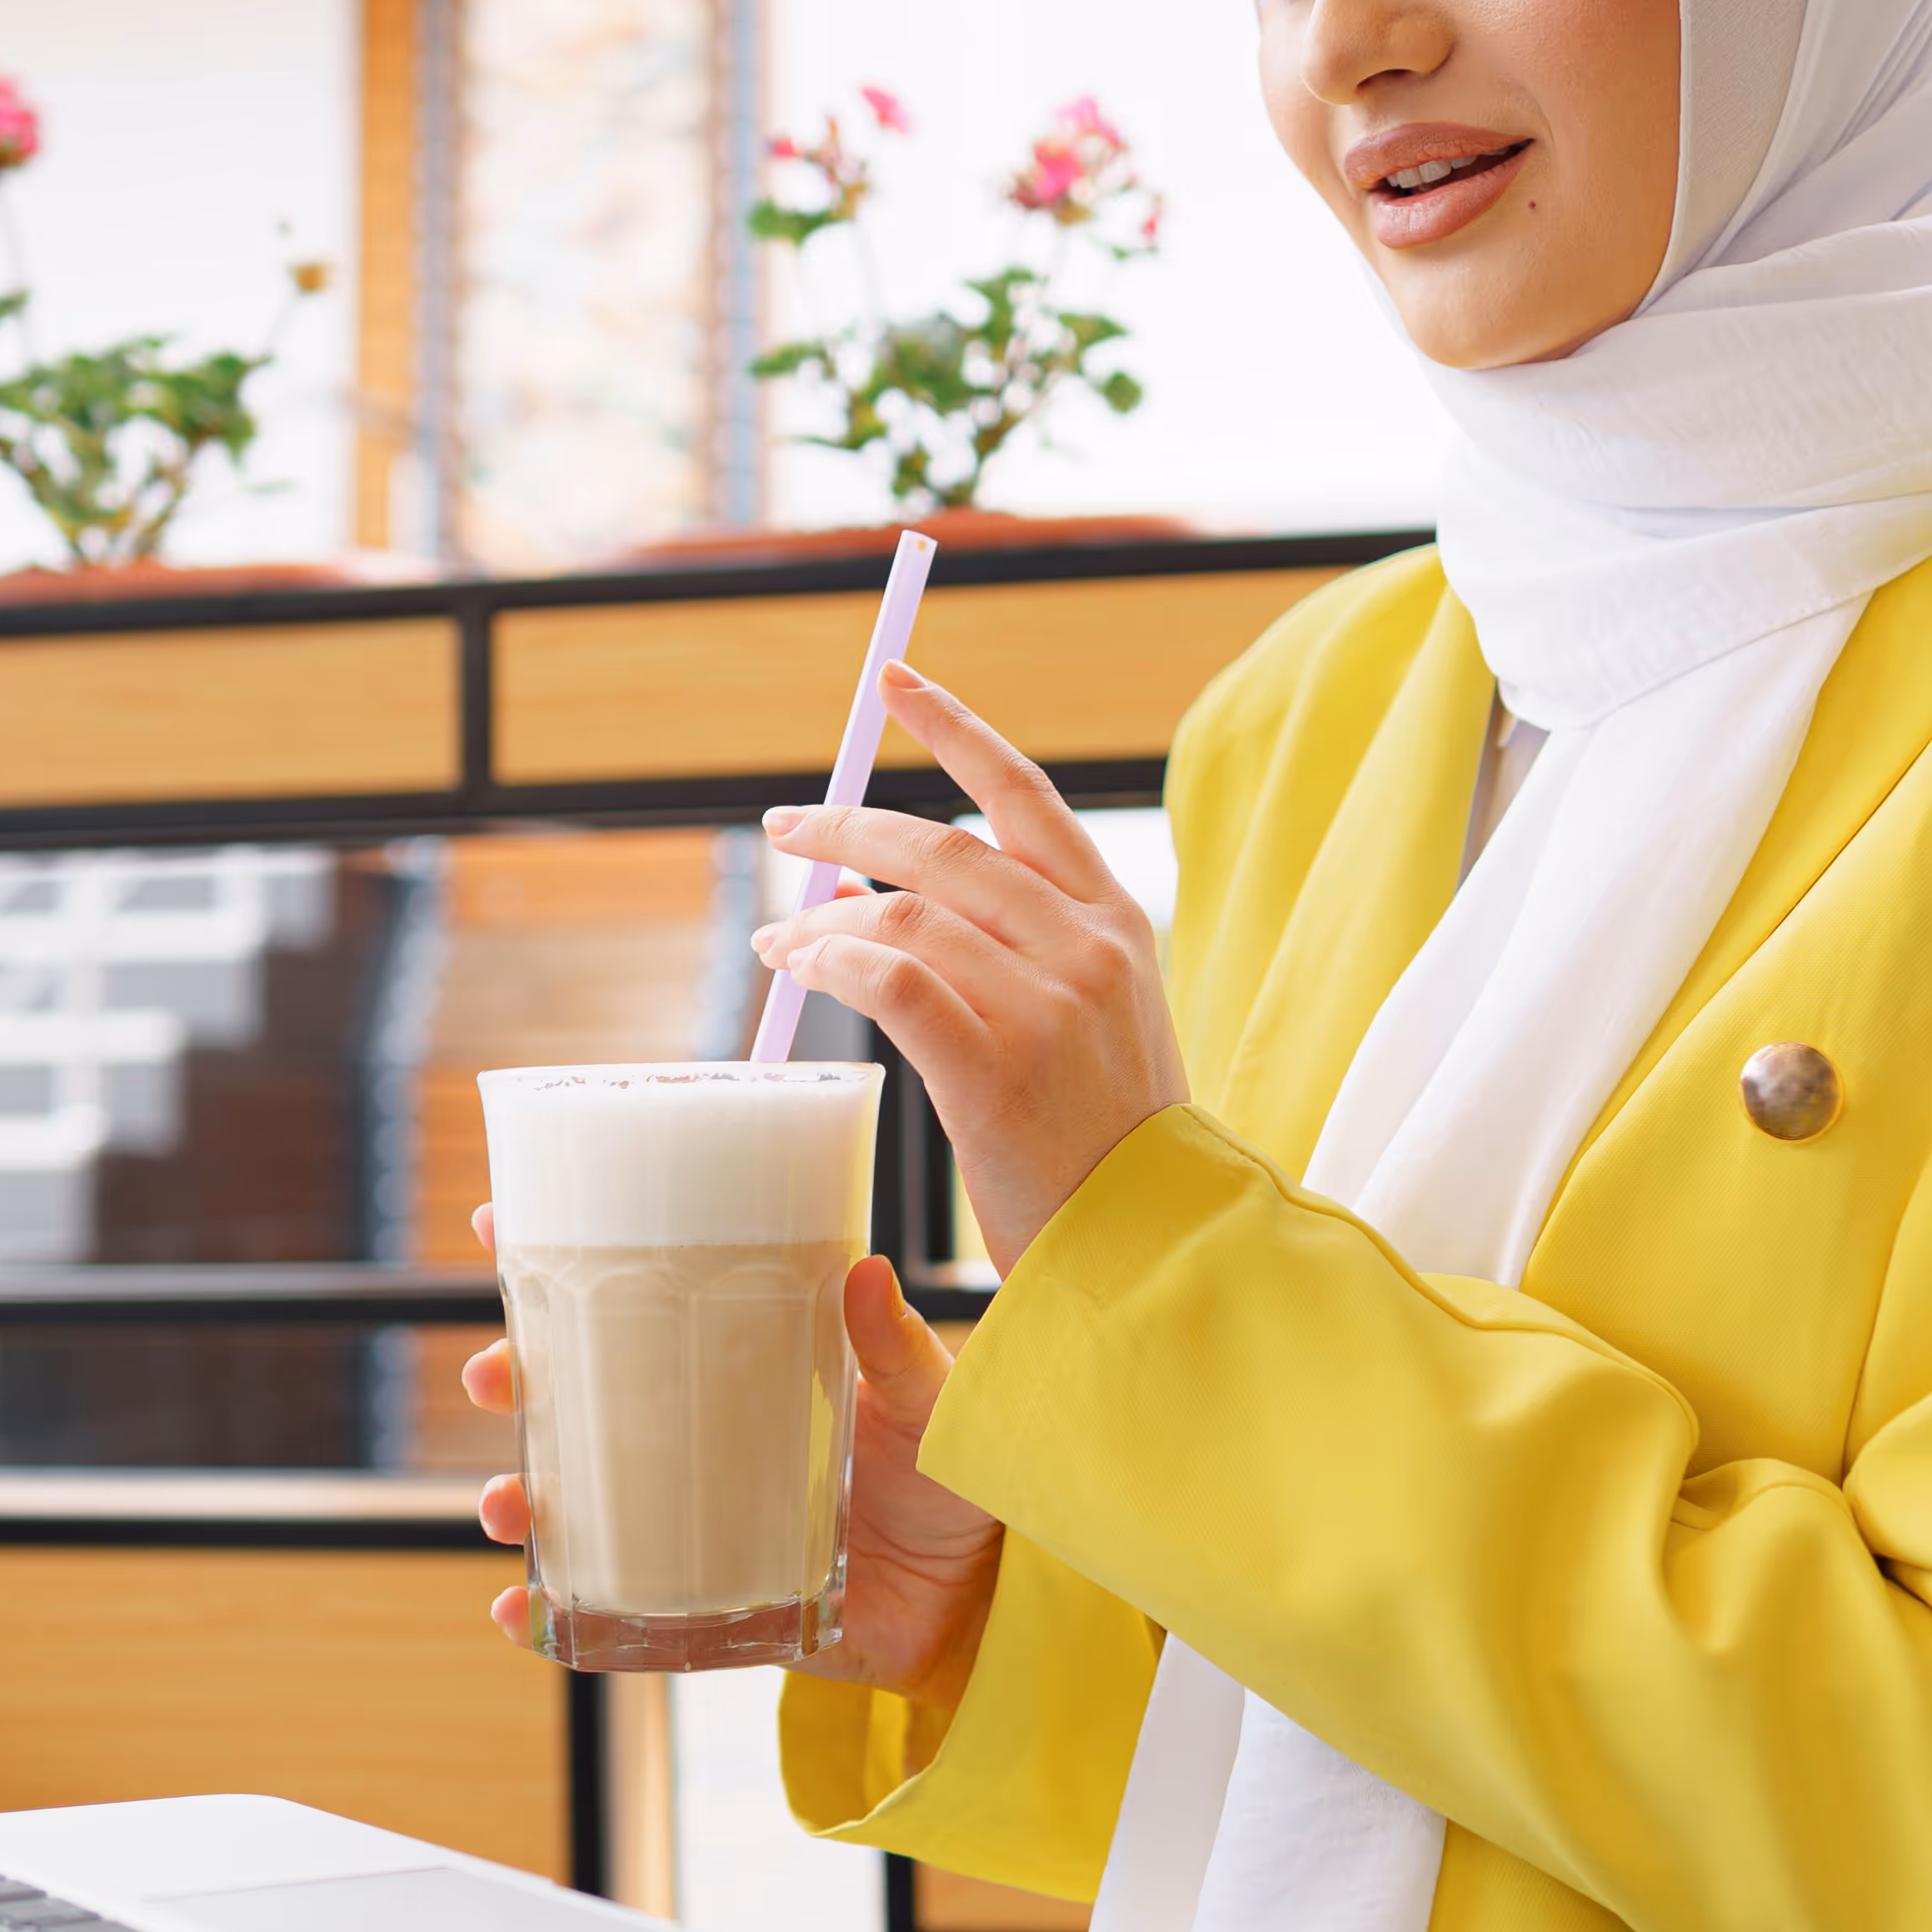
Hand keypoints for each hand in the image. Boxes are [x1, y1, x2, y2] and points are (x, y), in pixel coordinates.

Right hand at [466, 1208, 1005, 1718]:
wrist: (981, 1604)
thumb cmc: (953, 1487)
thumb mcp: (929, 1404)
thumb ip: (896, 1350)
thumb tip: (868, 1273)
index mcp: (746, 1369)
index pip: (644, 1302)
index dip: (562, 1266)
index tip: (497, 1223)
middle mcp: (705, 1441)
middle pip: (582, 1398)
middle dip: (517, 1381)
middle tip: (491, 1375)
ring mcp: (695, 1524)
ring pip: (579, 1502)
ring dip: (521, 1497)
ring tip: (504, 1500)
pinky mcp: (703, 1607)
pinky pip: (611, 1609)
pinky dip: (549, 1615)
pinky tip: (516, 1610)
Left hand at [749, 665, 1188, 1267]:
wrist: (1152, 1248)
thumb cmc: (1107, 1148)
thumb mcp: (1102, 1023)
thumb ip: (1027, 953)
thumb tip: (895, 905)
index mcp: (1118, 926)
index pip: (1025, 797)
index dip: (953, 728)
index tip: (893, 683)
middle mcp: (1089, 949)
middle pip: (943, 847)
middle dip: (849, 828)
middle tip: (786, 830)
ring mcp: (1048, 1007)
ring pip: (905, 914)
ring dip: (822, 917)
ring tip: (779, 938)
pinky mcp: (998, 1070)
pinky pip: (891, 981)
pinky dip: (834, 964)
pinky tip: (803, 971)